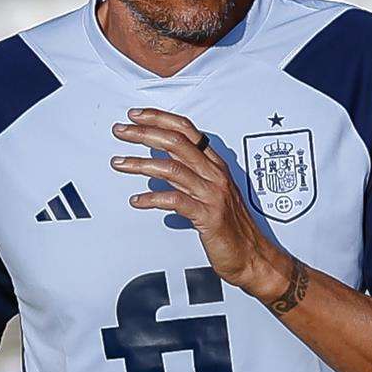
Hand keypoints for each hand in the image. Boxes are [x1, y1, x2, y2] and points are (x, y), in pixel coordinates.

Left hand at [110, 109, 285, 299]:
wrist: (253, 256)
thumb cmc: (231, 227)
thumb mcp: (211, 193)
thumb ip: (189, 176)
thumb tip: (161, 163)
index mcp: (215, 166)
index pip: (186, 130)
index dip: (160, 118)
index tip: (136, 115)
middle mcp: (214, 175)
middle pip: (176, 142)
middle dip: (144, 132)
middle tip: (121, 131)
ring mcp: (212, 194)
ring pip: (172, 168)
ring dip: (140, 163)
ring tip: (119, 163)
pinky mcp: (208, 216)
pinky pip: (175, 201)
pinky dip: (152, 198)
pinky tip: (137, 200)